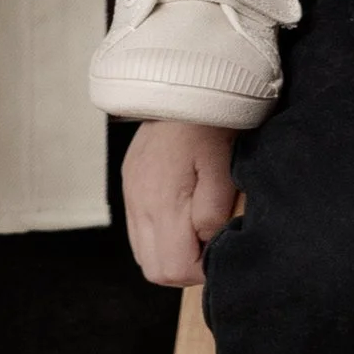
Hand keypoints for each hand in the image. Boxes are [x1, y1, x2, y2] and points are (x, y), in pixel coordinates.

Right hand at [122, 119, 236, 286]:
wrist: (182, 82)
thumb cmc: (209, 124)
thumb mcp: (223, 169)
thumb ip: (213, 213)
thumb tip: (206, 245)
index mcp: (162, 202)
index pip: (174, 269)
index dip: (200, 272)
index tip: (218, 253)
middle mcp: (139, 203)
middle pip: (154, 270)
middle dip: (184, 268)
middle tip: (208, 245)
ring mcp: (131, 193)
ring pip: (143, 253)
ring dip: (169, 254)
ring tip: (195, 230)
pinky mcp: (130, 182)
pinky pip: (137, 229)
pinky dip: (157, 236)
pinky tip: (178, 215)